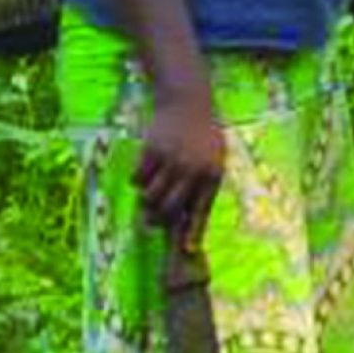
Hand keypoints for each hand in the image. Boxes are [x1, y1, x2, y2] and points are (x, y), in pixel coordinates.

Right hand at [137, 97, 225, 242]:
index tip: (187, 250)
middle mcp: (192, 170)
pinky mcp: (152, 151)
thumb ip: (204, 184)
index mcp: (212, 174)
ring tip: (147, 196)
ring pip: (151, 196)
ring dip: (146, 201)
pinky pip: (138, 178)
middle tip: (151, 222)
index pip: (201, 211)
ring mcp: (171, 160)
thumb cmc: (204, 134)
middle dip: (159, 220)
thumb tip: (188, 217)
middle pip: (170, 208)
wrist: (188, 102)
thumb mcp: (215, 157)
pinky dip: (138, 180)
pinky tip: (144, 172)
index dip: (193, 233)